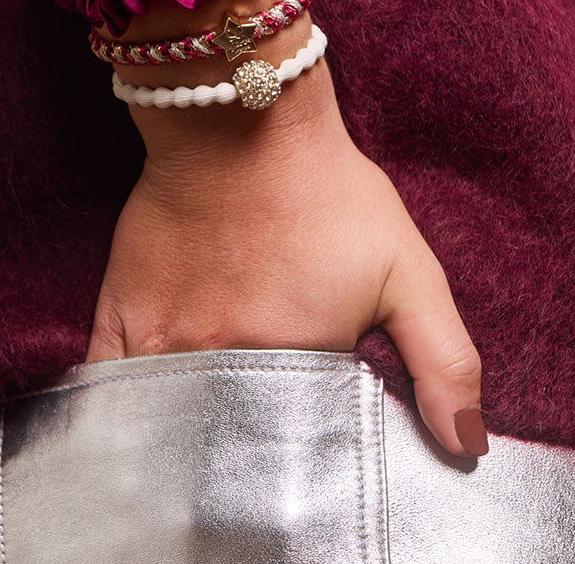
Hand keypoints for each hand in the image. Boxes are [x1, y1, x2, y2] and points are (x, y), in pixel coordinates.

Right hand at [85, 39, 486, 458]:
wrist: (241, 123)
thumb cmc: (326, 190)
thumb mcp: (409, 269)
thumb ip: (444, 361)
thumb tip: (463, 446)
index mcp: (294, 361)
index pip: (299, 449)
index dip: (309, 448)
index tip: (313, 430)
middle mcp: (221, 360)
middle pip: (231, 442)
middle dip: (252, 450)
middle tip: (264, 427)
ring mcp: (164, 341)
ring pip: (171, 426)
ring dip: (190, 439)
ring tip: (209, 430)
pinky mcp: (122, 315)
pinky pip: (110, 388)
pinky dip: (123, 416)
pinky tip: (141, 424)